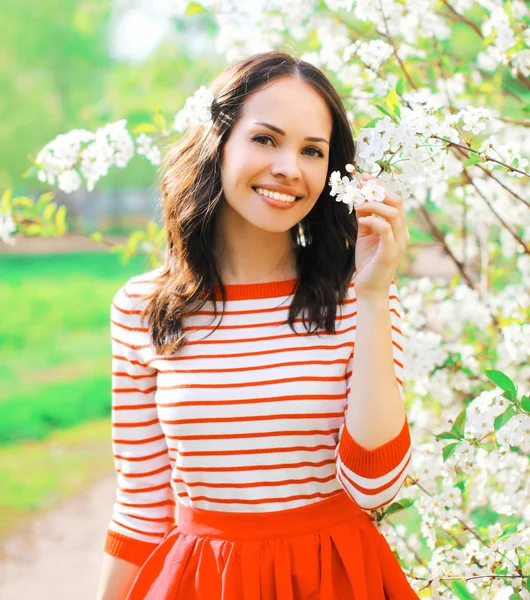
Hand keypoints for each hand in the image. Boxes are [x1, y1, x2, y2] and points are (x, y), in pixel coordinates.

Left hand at [352, 172, 409, 298]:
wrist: (369, 288)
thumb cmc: (368, 262)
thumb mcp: (365, 236)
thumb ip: (365, 219)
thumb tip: (358, 200)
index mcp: (398, 227)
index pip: (394, 200)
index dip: (380, 187)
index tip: (364, 177)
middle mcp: (402, 233)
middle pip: (397, 202)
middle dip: (379, 190)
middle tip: (362, 185)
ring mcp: (398, 242)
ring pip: (393, 213)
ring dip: (374, 205)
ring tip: (358, 206)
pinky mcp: (390, 252)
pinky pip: (385, 229)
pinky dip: (373, 220)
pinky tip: (361, 219)